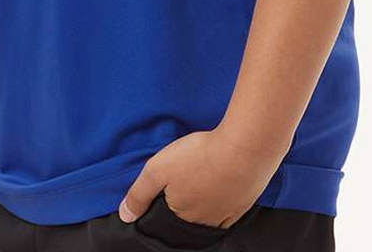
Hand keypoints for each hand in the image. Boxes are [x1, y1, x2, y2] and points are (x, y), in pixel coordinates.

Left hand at [118, 125, 284, 229]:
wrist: (246, 148)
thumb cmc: (199, 157)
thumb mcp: (158, 169)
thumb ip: (140, 194)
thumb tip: (125, 216)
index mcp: (183, 216)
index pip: (168, 218)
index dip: (166, 201)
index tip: (168, 186)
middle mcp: (206, 222)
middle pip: (191, 215)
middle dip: (187, 200)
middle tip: (187, 178)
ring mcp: (229, 213)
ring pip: (212, 210)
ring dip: (207, 196)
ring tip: (204, 177)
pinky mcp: (246, 202)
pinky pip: (231, 205)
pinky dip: (226, 195)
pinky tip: (225, 181)